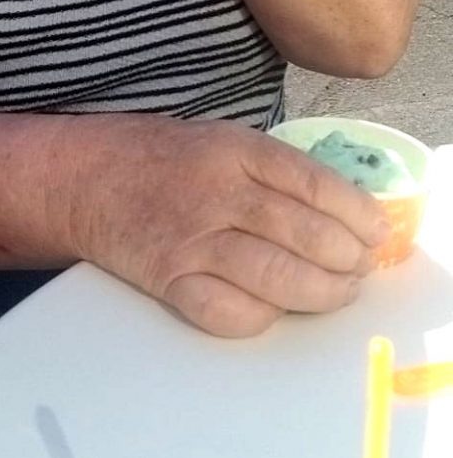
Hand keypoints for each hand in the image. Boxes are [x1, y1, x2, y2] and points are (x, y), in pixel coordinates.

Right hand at [71, 116, 389, 336]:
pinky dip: (263, 317)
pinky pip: (230, 312)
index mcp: (234, 150)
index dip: (357, 215)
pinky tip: (275, 308)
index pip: (315, 184)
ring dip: (320, 293)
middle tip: (358, 269)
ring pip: (278, 278)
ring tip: (335, 293)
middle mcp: (216, 192)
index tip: (375, 232)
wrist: (82, 178)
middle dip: (346, 260)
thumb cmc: (157, 159)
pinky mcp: (168, 279)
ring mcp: (191, 239)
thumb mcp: (217, 139)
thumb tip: (339, 209)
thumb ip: (270, 169)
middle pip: (306, 235)